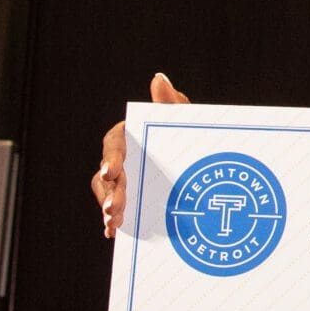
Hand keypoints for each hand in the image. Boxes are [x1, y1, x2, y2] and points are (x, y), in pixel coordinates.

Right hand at [92, 73, 189, 238]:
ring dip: (109, 209)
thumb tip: (158, 78)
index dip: (109, 158)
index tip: (110, 173)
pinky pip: (117, 212)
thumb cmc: (186, 134)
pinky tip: (114, 232)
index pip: (114, 144)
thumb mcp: (182, 120)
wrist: (201, 163)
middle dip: (108, 192)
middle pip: (107, 176)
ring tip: (114, 222)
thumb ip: (171, 103)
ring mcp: (126, 182)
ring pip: (109, 195)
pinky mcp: (132, 201)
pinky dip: (114, 222)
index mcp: (130, 136)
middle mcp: (123, 159)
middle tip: (112, 208)